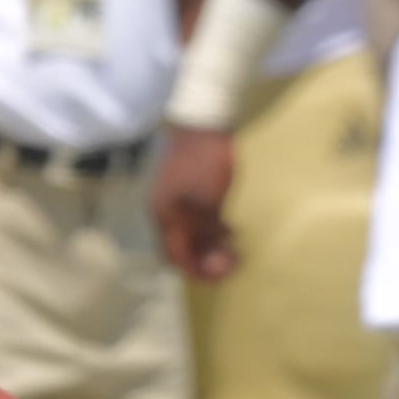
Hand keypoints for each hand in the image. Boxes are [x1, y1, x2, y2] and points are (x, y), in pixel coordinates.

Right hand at [152, 125, 241, 280]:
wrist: (203, 123)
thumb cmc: (205, 162)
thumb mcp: (208, 202)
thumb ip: (206, 232)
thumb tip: (209, 258)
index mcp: (166, 216)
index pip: (177, 256)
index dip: (198, 271)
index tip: (221, 275)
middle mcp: (166, 212)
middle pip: (181, 248)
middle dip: (206, 260)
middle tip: (232, 261)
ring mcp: (174, 201)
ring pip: (190, 234)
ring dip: (210, 245)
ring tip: (233, 248)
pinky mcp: (185, 191)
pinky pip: (195, 220)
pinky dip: (211, 230)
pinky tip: (229, 229)